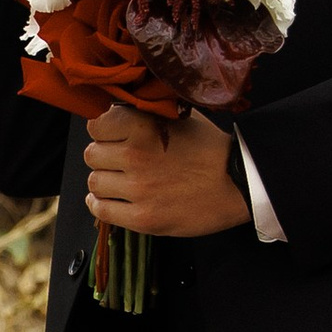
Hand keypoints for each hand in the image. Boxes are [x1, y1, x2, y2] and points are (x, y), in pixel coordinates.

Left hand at [84, 104, 247, 237]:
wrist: (239, 183)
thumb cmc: (212, 149)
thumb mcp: (180, 118)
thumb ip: (147, 114)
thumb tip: (119, 112)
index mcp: (143, 128)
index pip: (96, 126)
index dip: (104, 130)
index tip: (112, 134)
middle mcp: (135, 157)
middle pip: (92, 154)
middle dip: (104, 155)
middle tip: (118, 159)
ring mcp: (138, 190)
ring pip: (95, 182)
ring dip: (104, 180)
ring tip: (118, 180)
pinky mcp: (143, 218)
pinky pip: (102, 211)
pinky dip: (100, 204)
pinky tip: (110, 199)